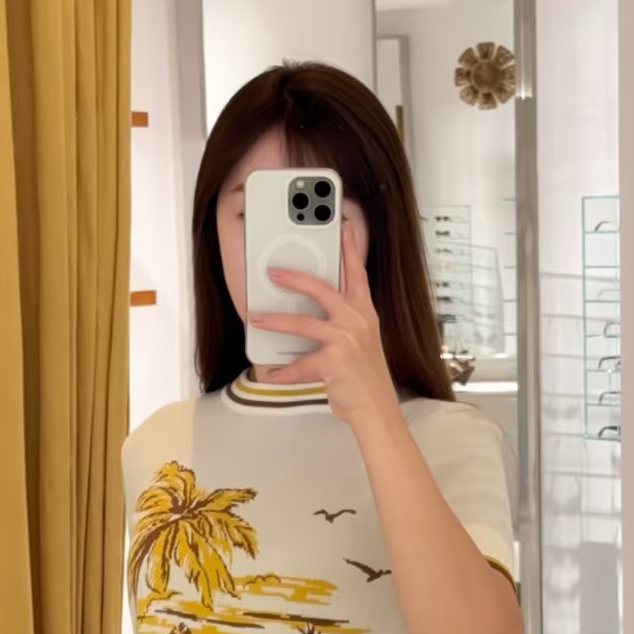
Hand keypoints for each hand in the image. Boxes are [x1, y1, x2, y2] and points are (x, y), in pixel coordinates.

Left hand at [249, 220, 400, 427]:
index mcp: (365, 312)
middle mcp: (357, 321)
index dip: (348, 248)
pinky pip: (300, 364)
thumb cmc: (366, 377)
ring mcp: (346, 340)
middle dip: (296, 278)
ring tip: (256, 318)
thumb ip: (344, 322)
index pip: (357, 273)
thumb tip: (315, 312)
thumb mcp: (362, 341)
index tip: (340, 226)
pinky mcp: (333, 361)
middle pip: (323, 288)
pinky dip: (283, 371)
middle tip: (274, 272)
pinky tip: (270, 373)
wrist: (376, 408)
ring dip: (275, 321)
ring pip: (303, 323)